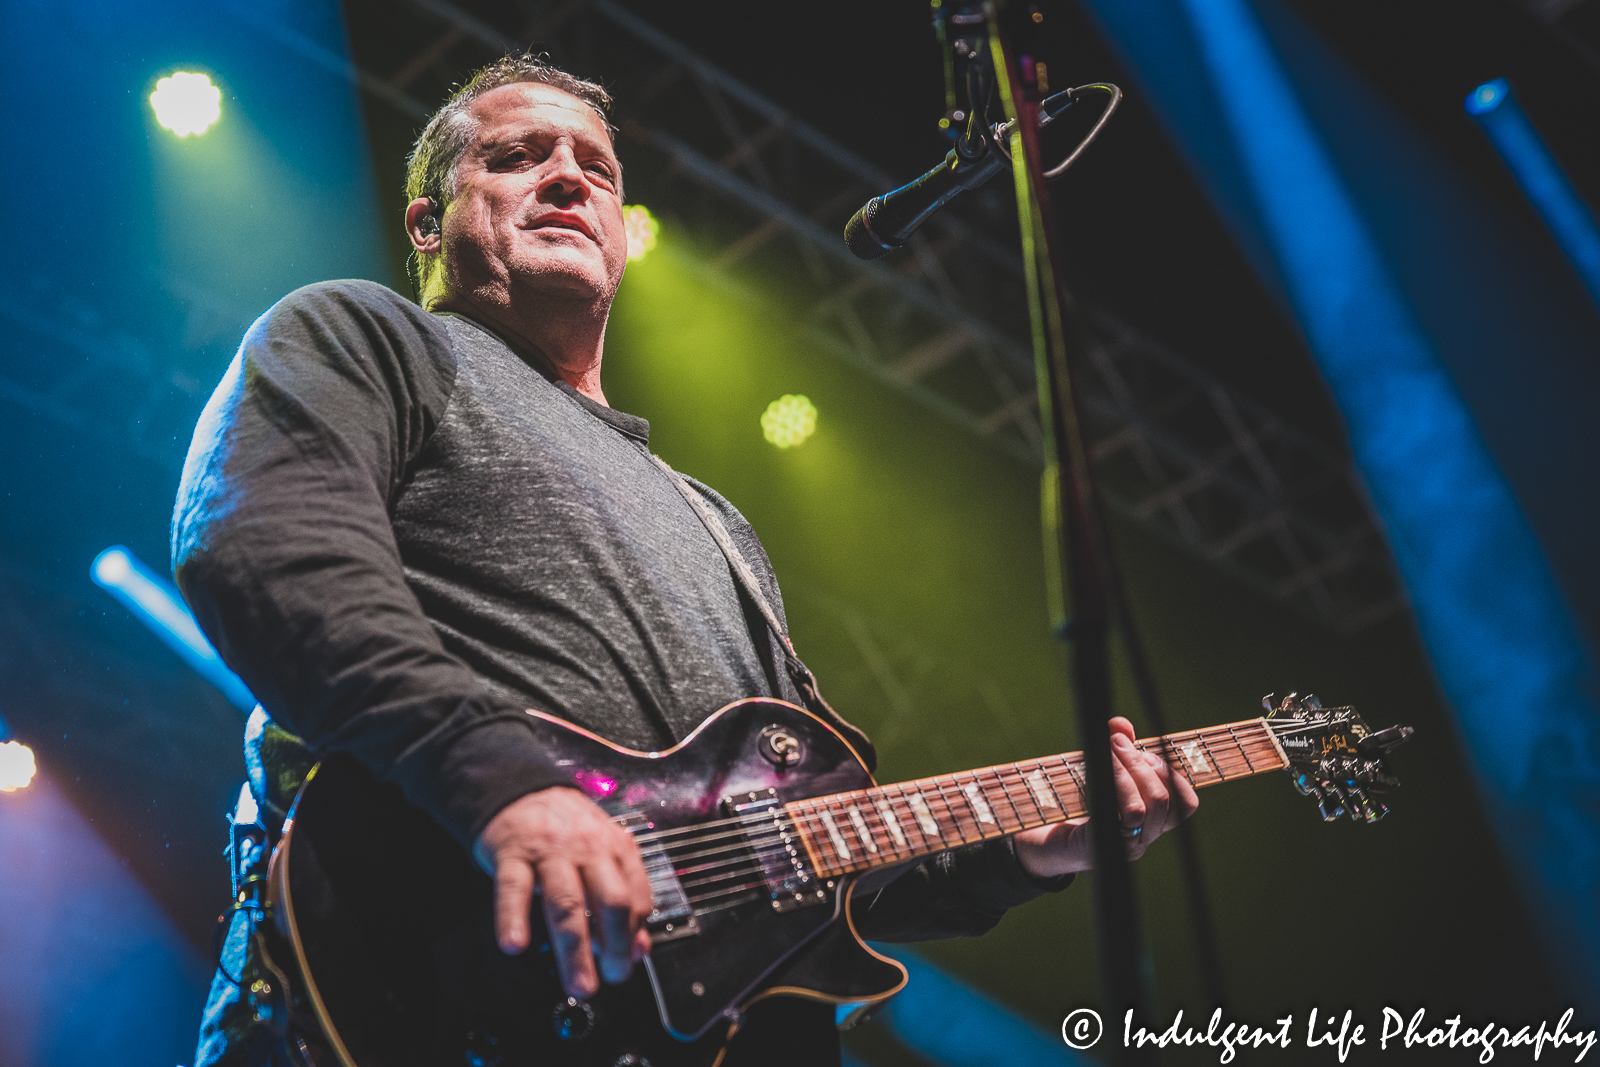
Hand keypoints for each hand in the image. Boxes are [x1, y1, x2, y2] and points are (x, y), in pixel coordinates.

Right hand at [472, 787, 653, 998]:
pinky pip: (514, 889)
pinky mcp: (512, 854)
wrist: (520, 792)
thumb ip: (625, 899)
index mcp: (615, 849)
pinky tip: (515, 944)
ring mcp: (550, 852)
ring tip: (578, 983)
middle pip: (610, 901)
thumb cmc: (565, 831)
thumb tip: (641, 949)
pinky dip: (513, 918)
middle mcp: (588, 849)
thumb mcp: (603, 855)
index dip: (634, 936)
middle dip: (615, 947)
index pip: (636, 898)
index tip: (627, 965)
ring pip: (567, 902)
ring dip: (575, 949)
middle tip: (611, 979)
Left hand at [1012, 716, 1198, 878]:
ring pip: (1142, 809)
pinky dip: (1107, 788)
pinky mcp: (1097, 847)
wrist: (1041, 841)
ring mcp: (1121, 847)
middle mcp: (1143, 838)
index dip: (1172, 773)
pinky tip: (1092, 773)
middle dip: (1141, 763)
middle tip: (1116, 741)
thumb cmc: (1075, 804)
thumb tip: (1120, 724)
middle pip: (1164, 800)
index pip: (1185, 804)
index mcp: (1151, 822)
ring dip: (1125, 773)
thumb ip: (1116, 747)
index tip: (1146, 752)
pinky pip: (1112, 818)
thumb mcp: (1100, 771)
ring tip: (1106, 753)